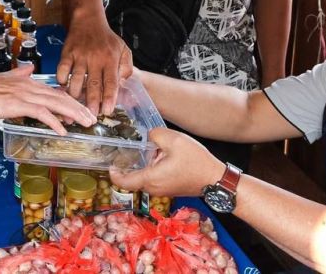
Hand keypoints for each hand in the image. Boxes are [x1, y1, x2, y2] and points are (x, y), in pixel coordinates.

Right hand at [0, 64, 95, 134]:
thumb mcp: (6, 78)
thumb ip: (19, 74)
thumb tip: (28, 69)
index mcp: (28, 81)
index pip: (55, 91)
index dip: (70, 101)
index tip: (81, 110)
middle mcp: (30, 85)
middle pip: (60, 97)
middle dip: (78, 108)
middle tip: (91, 118)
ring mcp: (26, 94)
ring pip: (56, 103)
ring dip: (73, 114)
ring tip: (85, 123)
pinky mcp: (19, 104)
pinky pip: (42, 113)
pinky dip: (54, 122)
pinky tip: (63, 130)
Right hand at [57, 9, 131, 115]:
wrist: (88, 20)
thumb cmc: (107, 38)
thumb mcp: (123, 49)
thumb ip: (126, 67)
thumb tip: (123, 84)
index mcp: (110, 59)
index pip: (111, 82)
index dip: (109, 98)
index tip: (107, 111)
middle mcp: (95, 58)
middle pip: (93, 84)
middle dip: (91, 102)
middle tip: (90, 116)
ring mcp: (80, 56)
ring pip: (76, 80)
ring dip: (75, 95)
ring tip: (75, 106)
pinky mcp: (67, 53)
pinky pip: (62, 70)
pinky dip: (62, 80)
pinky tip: (64, 87)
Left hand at [110, 128, 225, 197]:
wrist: (216, 179)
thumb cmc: (197, 162)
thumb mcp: (174, 140)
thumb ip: (156, 134)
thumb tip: (149, 136)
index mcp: (151, 178)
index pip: (124, 181)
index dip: (114, 174)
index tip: (109, 165)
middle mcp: (154, 189)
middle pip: (133, 178)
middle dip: (130, 165)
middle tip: (128, 150)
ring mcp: (162, 191)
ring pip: (145, 178)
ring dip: (143, 166)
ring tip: (149, 150)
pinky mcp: (170, 189)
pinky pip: (155, 179)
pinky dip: (153, 169)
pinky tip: (160, 156)